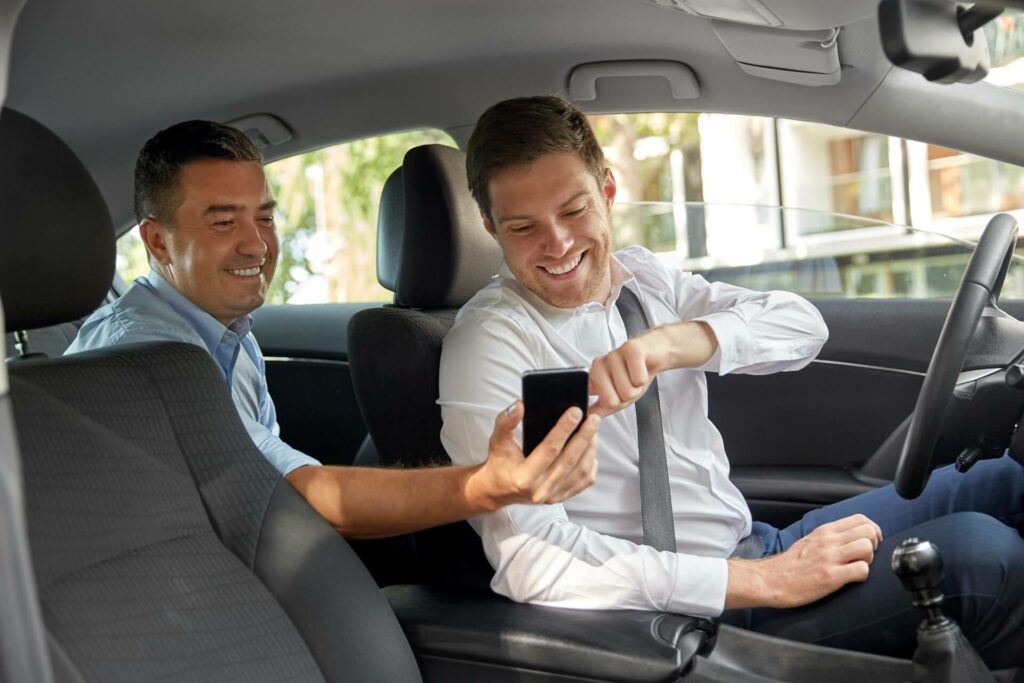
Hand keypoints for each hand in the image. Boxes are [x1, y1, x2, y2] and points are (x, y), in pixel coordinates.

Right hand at [468, 401, 599, 510]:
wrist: (499, 489)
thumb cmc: (499, 462)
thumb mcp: (497, 440)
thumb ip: (506, 421)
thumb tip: (520, 404)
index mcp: (523, 476)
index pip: (549, 449)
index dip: (564, 429)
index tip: (576, 411)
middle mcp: (539, 490)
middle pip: (569, 460)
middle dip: (584, 436)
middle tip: (594, 418)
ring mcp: (552, 496)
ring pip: (581, 471)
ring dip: (590, 449)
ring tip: (593, 430)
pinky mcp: (561, 498)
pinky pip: (584, 481)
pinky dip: (591, 464)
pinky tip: (590, 449)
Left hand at [588, 330, 669, 417]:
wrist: (654, 354)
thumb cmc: (634, 374)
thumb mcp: (617, 396)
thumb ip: (601, 408)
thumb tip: (588, 420)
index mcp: (592, 378)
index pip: (595, 404)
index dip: (614, 405)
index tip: (620, 393)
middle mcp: (598, 365)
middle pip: (611, 402)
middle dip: (627, 397)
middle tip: (630, 383)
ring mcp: (612, 355)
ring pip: (627, 391)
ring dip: (637, 387)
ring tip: (636, 375)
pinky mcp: (630, 348)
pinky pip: (638, 378)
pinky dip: (644, 378)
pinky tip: (642, 368)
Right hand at [726, 514, 882, 608]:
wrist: (771, 580)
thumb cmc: (791, 564)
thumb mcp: (810, 540)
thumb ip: (830, 536)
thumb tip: (851, 537)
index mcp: (825, 531)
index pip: (860, 519)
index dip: (872, 530)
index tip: (869, 542)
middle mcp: (828, 541)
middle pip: (868, 531)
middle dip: (874, 544)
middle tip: (865, 556)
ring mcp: (830, 558)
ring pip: (867, 547)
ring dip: (869, 559)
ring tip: (857, 566)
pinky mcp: (831, 576)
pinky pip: (861, 571)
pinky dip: (862, 576)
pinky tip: (852, 579)